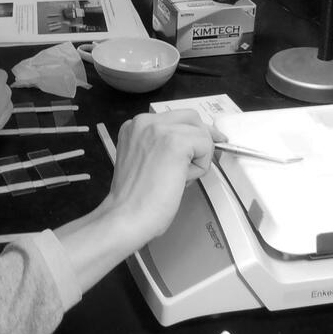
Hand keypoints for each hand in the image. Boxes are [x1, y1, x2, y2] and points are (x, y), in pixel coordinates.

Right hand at [104, 110, 216, 246]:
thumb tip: (191, 145)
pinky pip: (206, 146)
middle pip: (191, 117)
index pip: (174, 119)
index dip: (191, 134)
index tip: (200, 146)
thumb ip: (161, 147)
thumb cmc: (135, 200)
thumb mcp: (144, 161)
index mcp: (135, 127)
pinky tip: (182, 180)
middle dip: (202, 138)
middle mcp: (145, 122)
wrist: (127, 216)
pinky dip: (201, 166)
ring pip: (200, 132)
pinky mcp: (176, 141)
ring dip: (198, 157)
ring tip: (178, 178)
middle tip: (204, 159)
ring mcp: (160, 129)